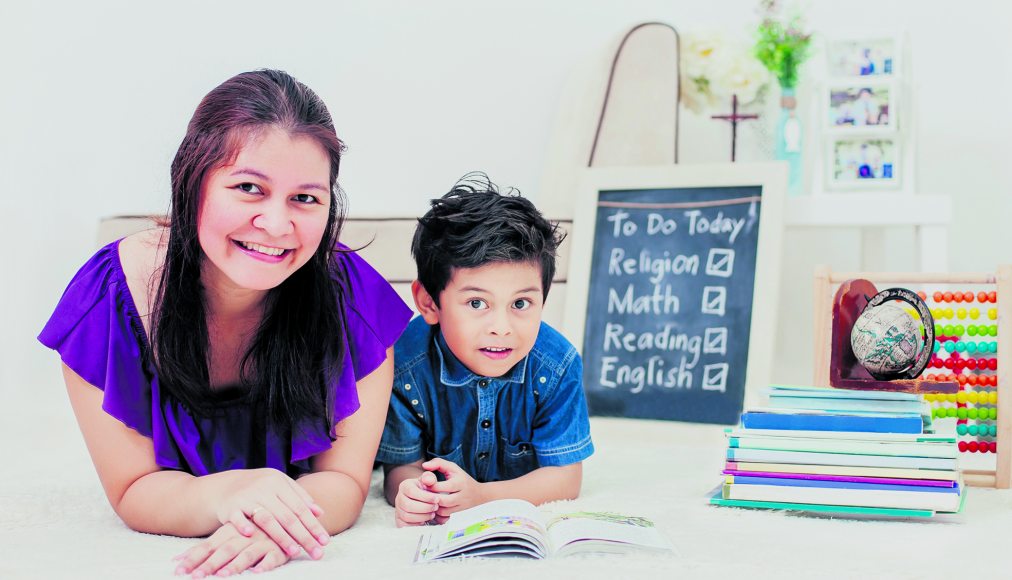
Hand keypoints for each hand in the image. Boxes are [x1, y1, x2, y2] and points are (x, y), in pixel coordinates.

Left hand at [173, 522, 288, 576]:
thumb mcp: (229, 535)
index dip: (194, 558)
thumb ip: (206, 548)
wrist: (284, 516)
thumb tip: (176, 560)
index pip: (208, 546)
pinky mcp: (279, 550)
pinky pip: (273, 557)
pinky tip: (257, 571)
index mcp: (230, 533)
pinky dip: (266, 564)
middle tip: (196, 577)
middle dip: (210, 564)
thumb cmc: (251, 531)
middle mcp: (245, 537)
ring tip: (223, 575)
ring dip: (235, 564)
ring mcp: (262, 542)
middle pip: (225, 550)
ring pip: (247, 553)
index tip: (179, 570)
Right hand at [215, 468, 327, 559]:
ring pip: (266, 519)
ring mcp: (247, 497)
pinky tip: (250, 535)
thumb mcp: (281, 485)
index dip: (313, 525)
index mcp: (279, 483)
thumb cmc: (261, 488)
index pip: (300, 508)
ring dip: (281, 536)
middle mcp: (264, 488)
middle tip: (316, 552)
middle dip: (303, 536)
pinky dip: (242, 525)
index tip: (324, 541)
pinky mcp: (230, 506)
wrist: (228, 485)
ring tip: (294, 551)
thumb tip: (320, 513)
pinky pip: (237, 517)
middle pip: (287, 516)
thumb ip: (300, 497)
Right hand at [394, 471, 440, 526]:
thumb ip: (430, 478)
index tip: (437, 499)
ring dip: (423, 516)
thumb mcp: (428, 480)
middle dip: (425, 508)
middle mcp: (399, 498)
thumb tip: (429, 480)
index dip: (425, 497)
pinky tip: (426, 520)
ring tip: (432, 513)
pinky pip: (406, 525)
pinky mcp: (400, 521)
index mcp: (404, 486)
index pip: (412, 492)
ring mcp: (398, 510)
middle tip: (436, 507)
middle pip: (408, 505)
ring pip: (407, 516)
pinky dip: (417, 524)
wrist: (419, 498)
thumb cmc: (424, 489)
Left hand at [421, 458, 485, 522]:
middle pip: (442, 500)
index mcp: (460, 483)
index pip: (442, 486)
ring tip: (429, 501)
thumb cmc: (462, 479)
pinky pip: (445, 519)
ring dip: (433, 507)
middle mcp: (462, 496)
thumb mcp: (453, 468)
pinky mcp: (458, 516)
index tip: (426, 484)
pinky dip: (437, 515)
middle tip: (425, 494)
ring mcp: (461, 508)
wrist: (480, 495)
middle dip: (431, 498)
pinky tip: (435, 508)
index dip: (431, 486)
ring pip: (442, 511)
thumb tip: (424, 466)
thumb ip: (438, 463)